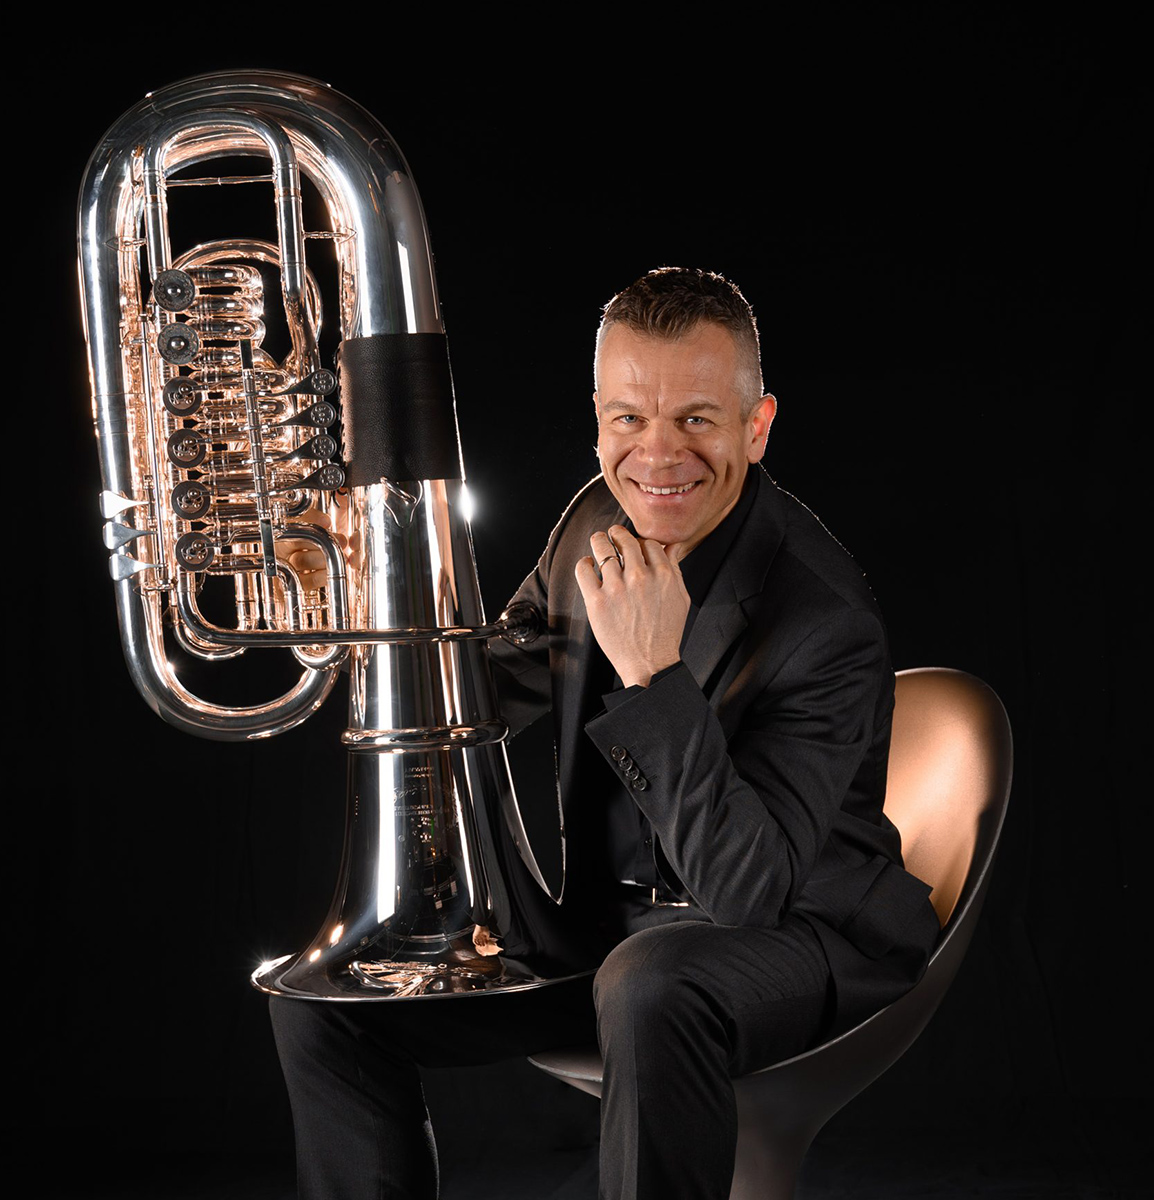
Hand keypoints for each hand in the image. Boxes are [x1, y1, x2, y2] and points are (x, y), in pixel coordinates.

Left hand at [575, 525, 689, 687]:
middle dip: (618, 534)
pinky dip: (584, 563)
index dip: (640, 542)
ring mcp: (616, 588)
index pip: (648, 542)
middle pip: (624, 539)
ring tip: (599, 542)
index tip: (635, 547)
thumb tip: (671, 546)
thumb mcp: (681, 598)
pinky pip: (583, 569)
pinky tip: (588, 565)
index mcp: (663, 574)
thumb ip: (675, 569)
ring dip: (599, 541)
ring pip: (602, 548)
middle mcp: (639, 576)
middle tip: (613, 536)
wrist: (649, 663)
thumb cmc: (666, 633)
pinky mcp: (597, 601)